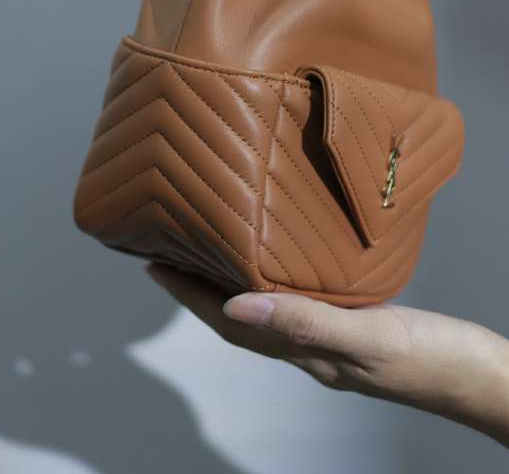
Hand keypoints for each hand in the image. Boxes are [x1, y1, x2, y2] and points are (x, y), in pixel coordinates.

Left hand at [148, 263, 508, 446]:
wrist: (485, 379)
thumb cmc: (435, 362)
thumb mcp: (371, 340)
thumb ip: (307, 323)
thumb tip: (236, 307)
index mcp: (310, 355)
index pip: (233, 325)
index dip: (191, 297)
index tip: (156, 266)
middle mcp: (314, 349)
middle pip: (240, 319)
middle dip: (200, 290)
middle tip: (169, 253)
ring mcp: (335, 339)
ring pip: (267, 311)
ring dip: (232, 285)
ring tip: (211, 253)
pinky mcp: (359, 325)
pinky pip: (301, 302)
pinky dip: (276, 284)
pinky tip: (281, 265)